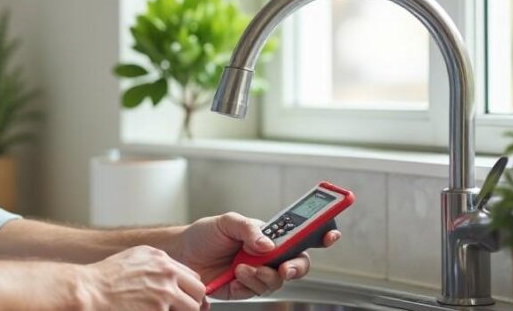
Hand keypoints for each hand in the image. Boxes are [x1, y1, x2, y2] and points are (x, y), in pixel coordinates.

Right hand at [81, 245, 209, 309]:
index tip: (183, 299)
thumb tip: (170, 278)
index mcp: (159, 258)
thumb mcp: (132, 260)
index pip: (191, 275)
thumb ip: (155, 266)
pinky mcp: (160, 309)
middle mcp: (166, 271)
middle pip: (199, 290)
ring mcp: (165, 291)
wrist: (90, 291)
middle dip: (193, 302)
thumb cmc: (105, 279)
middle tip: (179, 309)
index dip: (189, 290)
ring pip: (194, 308)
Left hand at [170, 212, 339, 299]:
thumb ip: (248, 229)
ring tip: (242, 267)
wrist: (182, 254)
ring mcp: (259, 273)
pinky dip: (248, 285)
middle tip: (283, 266)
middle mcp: (268, 255)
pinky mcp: (246, 289)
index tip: (330, 235)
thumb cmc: (205, 234)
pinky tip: (235, 276)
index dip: (320, 234)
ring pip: (277, 280)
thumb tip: (268, 243)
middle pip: (298, 264)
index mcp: (269, 235)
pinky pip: (257, 291)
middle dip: (296, 267)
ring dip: (262, 275)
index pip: (300, 235)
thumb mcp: (225, 222)